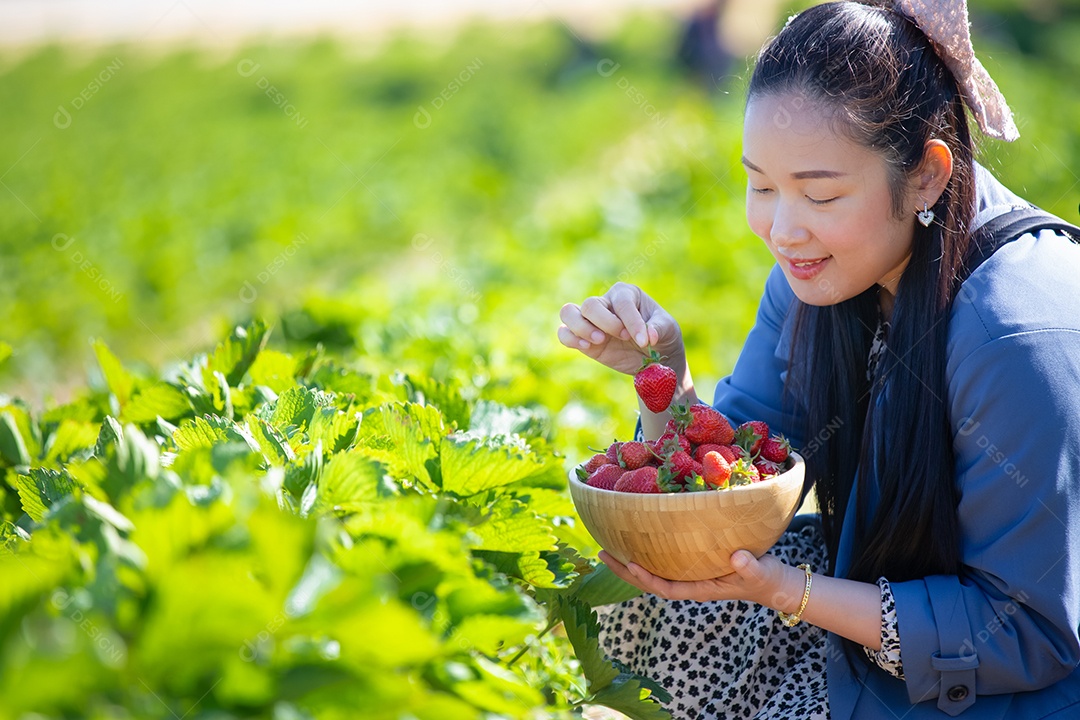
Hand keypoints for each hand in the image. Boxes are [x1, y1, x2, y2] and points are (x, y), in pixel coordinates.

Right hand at [558, 282, 683, 375]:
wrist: (653, 355)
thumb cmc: (661, 334)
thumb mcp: (667, 328)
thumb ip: (658, 328)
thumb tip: (649, 336)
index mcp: (626, 294)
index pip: (621, 302)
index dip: (632, 321)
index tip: (645, 341)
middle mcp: (605, 303)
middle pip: (590, 305)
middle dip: (605, 322)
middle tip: (623, 337)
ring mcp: (591, 321)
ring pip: (568, 313)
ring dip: (581, 328)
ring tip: (600, 341)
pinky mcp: (582, 338)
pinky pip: (564, 333)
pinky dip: (570, 339)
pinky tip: (587, 347)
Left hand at [598, 549, 800, 609]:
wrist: (772, 581)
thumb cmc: (765, 578)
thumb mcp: (760, 572)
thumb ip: (749, 566)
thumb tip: (736, 557)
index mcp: (700, 588)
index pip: (666, 588)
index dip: (646, 579)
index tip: (629, 565)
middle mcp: (688, 582)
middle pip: (649, 580)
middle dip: (623, 570)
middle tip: (599, 552)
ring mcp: (688, 574)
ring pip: (651, 570)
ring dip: (628, 561)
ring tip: (606, 545)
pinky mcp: (691, 563)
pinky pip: (662, 560)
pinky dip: (646, 553)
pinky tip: (634, 540)